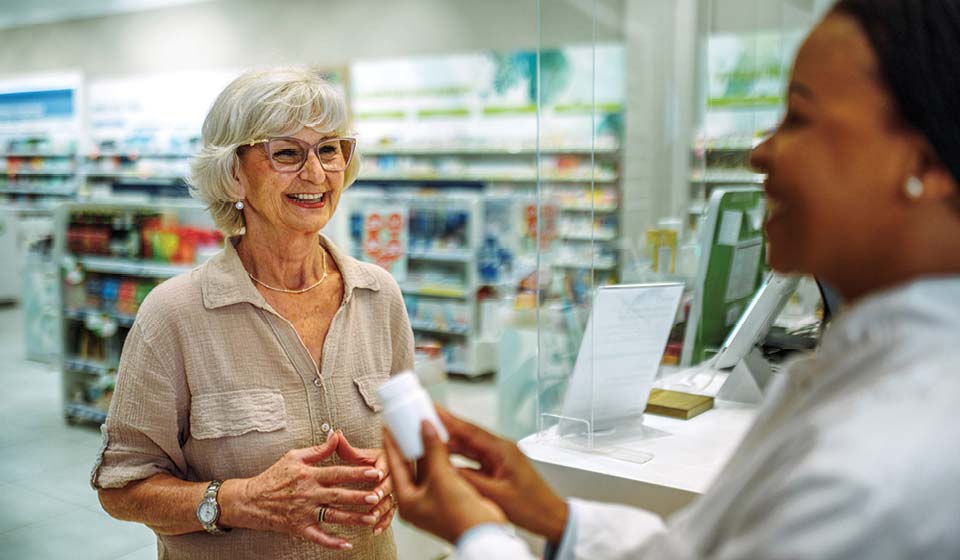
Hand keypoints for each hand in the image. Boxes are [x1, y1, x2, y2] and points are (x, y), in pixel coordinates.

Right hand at [221, 431, 385, 549]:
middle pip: (338, 495)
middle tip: (377, 496)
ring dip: (353, 518)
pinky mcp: (299, 528)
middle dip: (359, 496)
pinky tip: (347, 544)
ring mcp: (304, 513)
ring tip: (371, 518)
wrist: (250, 500)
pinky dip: (332, 542)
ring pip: (333, 516)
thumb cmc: (273, 476)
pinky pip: (318, 537)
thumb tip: (336, 435)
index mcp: (309, 475)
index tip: (374, 472)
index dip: (357, 472)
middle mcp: (309, 494)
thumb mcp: (294, 457)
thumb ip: (318, 450)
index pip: (337, 473)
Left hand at [334, 431, 395, 535]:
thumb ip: (345, 447)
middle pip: (390, 484)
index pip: (386, 465)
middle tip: (374, 498)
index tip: (376, 474)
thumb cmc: (368, 462)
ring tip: (372, 516)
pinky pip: (389, 515)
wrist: (380, 471)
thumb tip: (333, 434)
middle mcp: (392, 477)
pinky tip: (375, 529)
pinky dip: (383, 523)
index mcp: (386, 461)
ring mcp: (393, 493)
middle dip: (382, 491)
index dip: (381, 470)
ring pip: (390, 502)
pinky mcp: (392, 504)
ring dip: (381, 509)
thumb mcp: (357, 455)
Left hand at [383, 421, 505, 542]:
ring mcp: (433, 499)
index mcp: (407, 501)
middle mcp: (418, 501)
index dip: (391, 445)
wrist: (484, 533)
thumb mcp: (442, 478)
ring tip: (423, 428)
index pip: (394, 466)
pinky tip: (441, 443)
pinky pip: (439, 472)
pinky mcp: (448, 496)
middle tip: (405, 425)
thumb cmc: (459, 518)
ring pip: (426, 468)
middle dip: (408, 445)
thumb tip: (425, 429)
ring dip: (426, 450)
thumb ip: (433, 451)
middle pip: (409, 466)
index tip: (388, 427)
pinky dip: (439, 457)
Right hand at [438, 408, 568, 542]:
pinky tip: (446, 458)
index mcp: (503, 450)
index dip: (448, 419)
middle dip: (445, 428)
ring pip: (470, 447)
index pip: (470, 431)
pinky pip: (474, 458)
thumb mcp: (495, 495)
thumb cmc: (532, 506)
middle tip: (424, 421)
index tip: (432, 409)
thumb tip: (447, 469)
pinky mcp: (498, 467)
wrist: (549, 517)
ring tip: (429, 437)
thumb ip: (469, 480)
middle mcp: (501, 449)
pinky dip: (460, 458)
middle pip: (468, 435)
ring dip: (451, 443)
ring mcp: (500, 458)